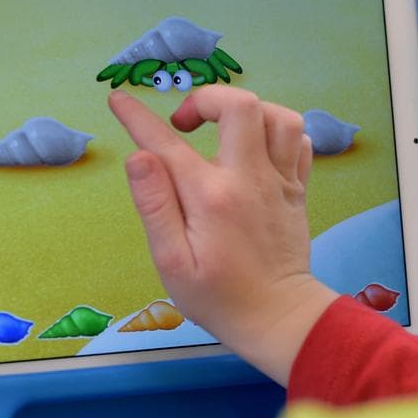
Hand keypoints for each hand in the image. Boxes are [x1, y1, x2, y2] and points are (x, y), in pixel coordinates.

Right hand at [109, 87, 338, 385]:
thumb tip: (139, 156)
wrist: (278, 318)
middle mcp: (249, 178)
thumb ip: (155, 205)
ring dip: (247, 113)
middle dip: (206, 99)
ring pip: (278, 116)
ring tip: (224, 132)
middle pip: (240, 105)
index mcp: (210, 196)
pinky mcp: (297, 189)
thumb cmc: (217, 297)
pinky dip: (276, 132)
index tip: (119, 101)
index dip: (137, 116)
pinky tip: (255, 149)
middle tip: (185, 125)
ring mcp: (279, 181)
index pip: (166, 142)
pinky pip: (298, 139)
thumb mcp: (172, 262)